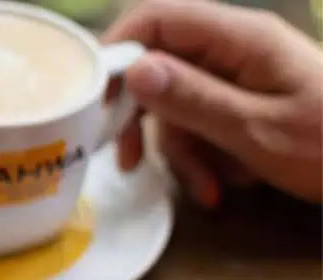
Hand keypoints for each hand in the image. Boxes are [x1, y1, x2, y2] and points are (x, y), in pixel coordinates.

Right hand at [106, 0, 322, 206]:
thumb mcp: (258, 131)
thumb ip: (193, 99)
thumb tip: (134, 70)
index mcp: (239, 39)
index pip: (157, 18)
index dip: (118, 52)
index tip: (94, 99)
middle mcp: (234, 50)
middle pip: (159, 68)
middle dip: (145, 118)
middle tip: (126, 159)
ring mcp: (240, 78)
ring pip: (177, 106)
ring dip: (180, 152)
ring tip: (207, 190)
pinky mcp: (245, 105)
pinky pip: (202, 125)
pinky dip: (203, 159)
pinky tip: (222, 189)